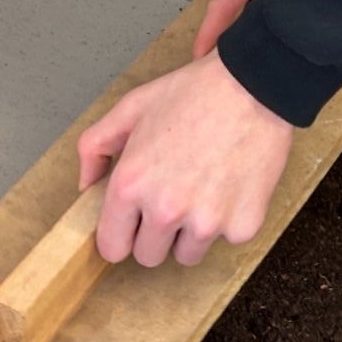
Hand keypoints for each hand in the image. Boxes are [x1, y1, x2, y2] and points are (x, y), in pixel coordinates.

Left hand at [76, 48, 295, 267]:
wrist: (255, 85)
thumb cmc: (195, 93)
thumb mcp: (132, 107)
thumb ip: (95, 146)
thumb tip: (86, 184)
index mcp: (132, 186)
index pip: (112, 247)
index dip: (121, 234)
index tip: (132, 223)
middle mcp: (166, 211)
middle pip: (149, 256)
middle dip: (156, 233)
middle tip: (172, 196)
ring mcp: (206, 223)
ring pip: (188, 254)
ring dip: (190, 231)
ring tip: (203, 186)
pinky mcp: (242, 226)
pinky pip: (226, 239)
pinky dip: (227, 219)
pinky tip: (230, 183)